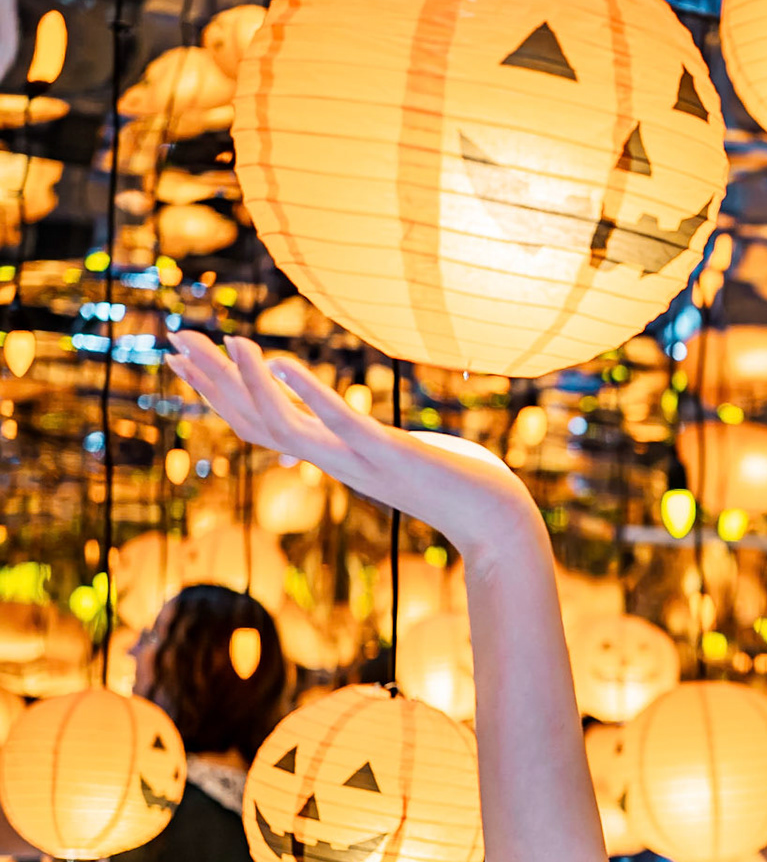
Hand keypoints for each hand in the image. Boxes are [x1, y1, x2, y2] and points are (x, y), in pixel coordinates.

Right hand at [165, 331, 535, 554]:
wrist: (498, 521)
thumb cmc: (461, 485)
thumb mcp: (403, 457)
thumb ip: (375, 443)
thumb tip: (367, 433)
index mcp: (335, 458)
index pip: (260, 426)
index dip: (218, 393)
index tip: (186, 358)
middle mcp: (336, 462)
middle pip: (253, 423)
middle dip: (212, 381)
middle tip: (172, 340)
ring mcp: (359, 460)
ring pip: (283, 425)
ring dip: (250, 383)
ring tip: (226, 341)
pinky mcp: (388, 453)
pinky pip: (338, 421)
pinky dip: (308, 391)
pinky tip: (282, 360)